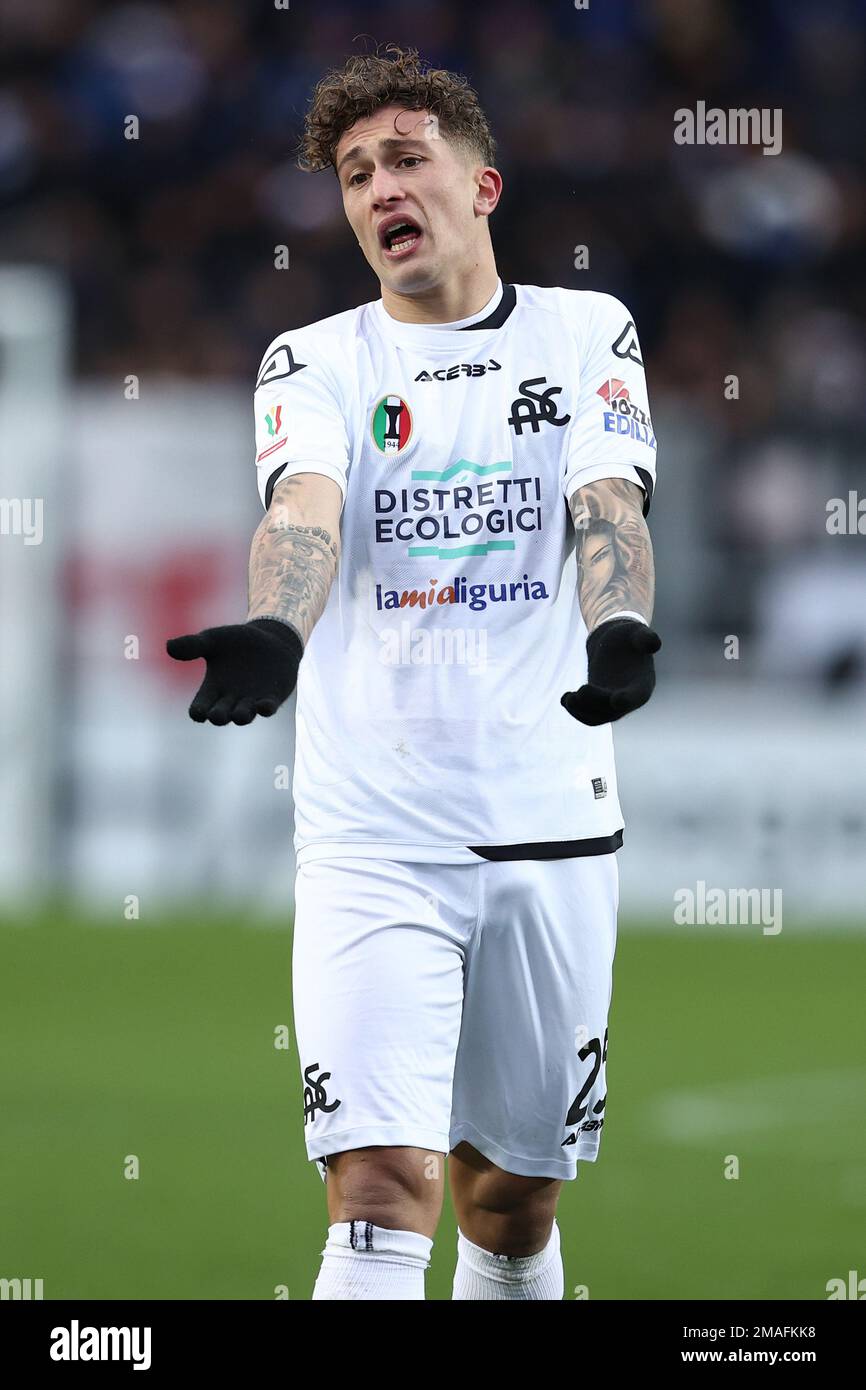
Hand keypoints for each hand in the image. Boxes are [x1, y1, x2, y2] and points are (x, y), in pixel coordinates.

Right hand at [166, 618, 302, 724]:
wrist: (271, 639)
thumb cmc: (238, 642)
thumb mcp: (214, 639)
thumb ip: (193, 645)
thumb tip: (168, 647)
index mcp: (212, 689)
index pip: (200, 708)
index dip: (198, 712)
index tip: (198, 711)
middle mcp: (230, 699)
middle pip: (220, 716)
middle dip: (218, 716)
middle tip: (217, 714)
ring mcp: (251, 700)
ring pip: (243, 716)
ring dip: (241, 716)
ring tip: (239, 714)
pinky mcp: (271, 698)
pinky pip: (267, 709)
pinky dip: (265, 709)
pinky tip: (264, 706)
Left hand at [561, 618, 660, 726]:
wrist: (616, 644)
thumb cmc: (629, 637)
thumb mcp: (637, 633)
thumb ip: (645, 638)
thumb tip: (655, 644)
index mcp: (643, 684)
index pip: (637, 697)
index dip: (628, 700)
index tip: (616, 700)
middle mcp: (629, 699)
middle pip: (613, 710)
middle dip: (596, 702)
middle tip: (582, 689)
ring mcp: (613, 704)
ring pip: (598, 717)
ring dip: (582, 711)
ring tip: (568, 698)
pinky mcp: (598, 703)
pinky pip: (588, 715)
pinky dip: (575, 711)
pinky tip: (564, 699)